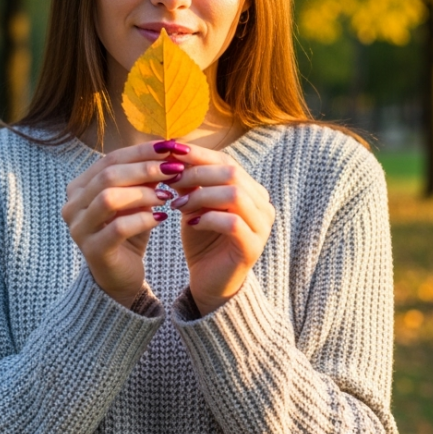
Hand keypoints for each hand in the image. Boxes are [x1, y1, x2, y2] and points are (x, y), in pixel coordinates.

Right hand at [60, 140, 189, 307]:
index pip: (110, 159)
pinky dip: (143, 219)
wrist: (120, 276)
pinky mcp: (93, 250)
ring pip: (109, 199)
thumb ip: (144, 177)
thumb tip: (168, 148)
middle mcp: (73, 206)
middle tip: (174, 170)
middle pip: (108, 175)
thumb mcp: (135, 200)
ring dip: (142, 193)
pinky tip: (162, 218)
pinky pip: (118, 228)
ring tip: (167, 195)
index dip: (141, 151)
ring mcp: (79, 228)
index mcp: (79, 187)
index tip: (170, 147)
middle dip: (145, 169)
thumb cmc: (128, 232)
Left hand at [166, 145, 274, 314]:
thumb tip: (172, 154)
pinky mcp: (253, 247)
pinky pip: (232, 223)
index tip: (171, 151)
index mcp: (251, 190)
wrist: (209, 281)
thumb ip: (190, 183)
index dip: (199, 154)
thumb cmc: (202, 239)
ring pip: (234, 195)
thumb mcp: (194, 205)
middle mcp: (262, 205)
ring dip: (201, 195)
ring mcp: (262, 226)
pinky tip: (190, 223)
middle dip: (197, 174)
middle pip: (232, 174)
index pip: (228, 162)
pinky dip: (208, 218)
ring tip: (177, 204)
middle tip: (170, 181)